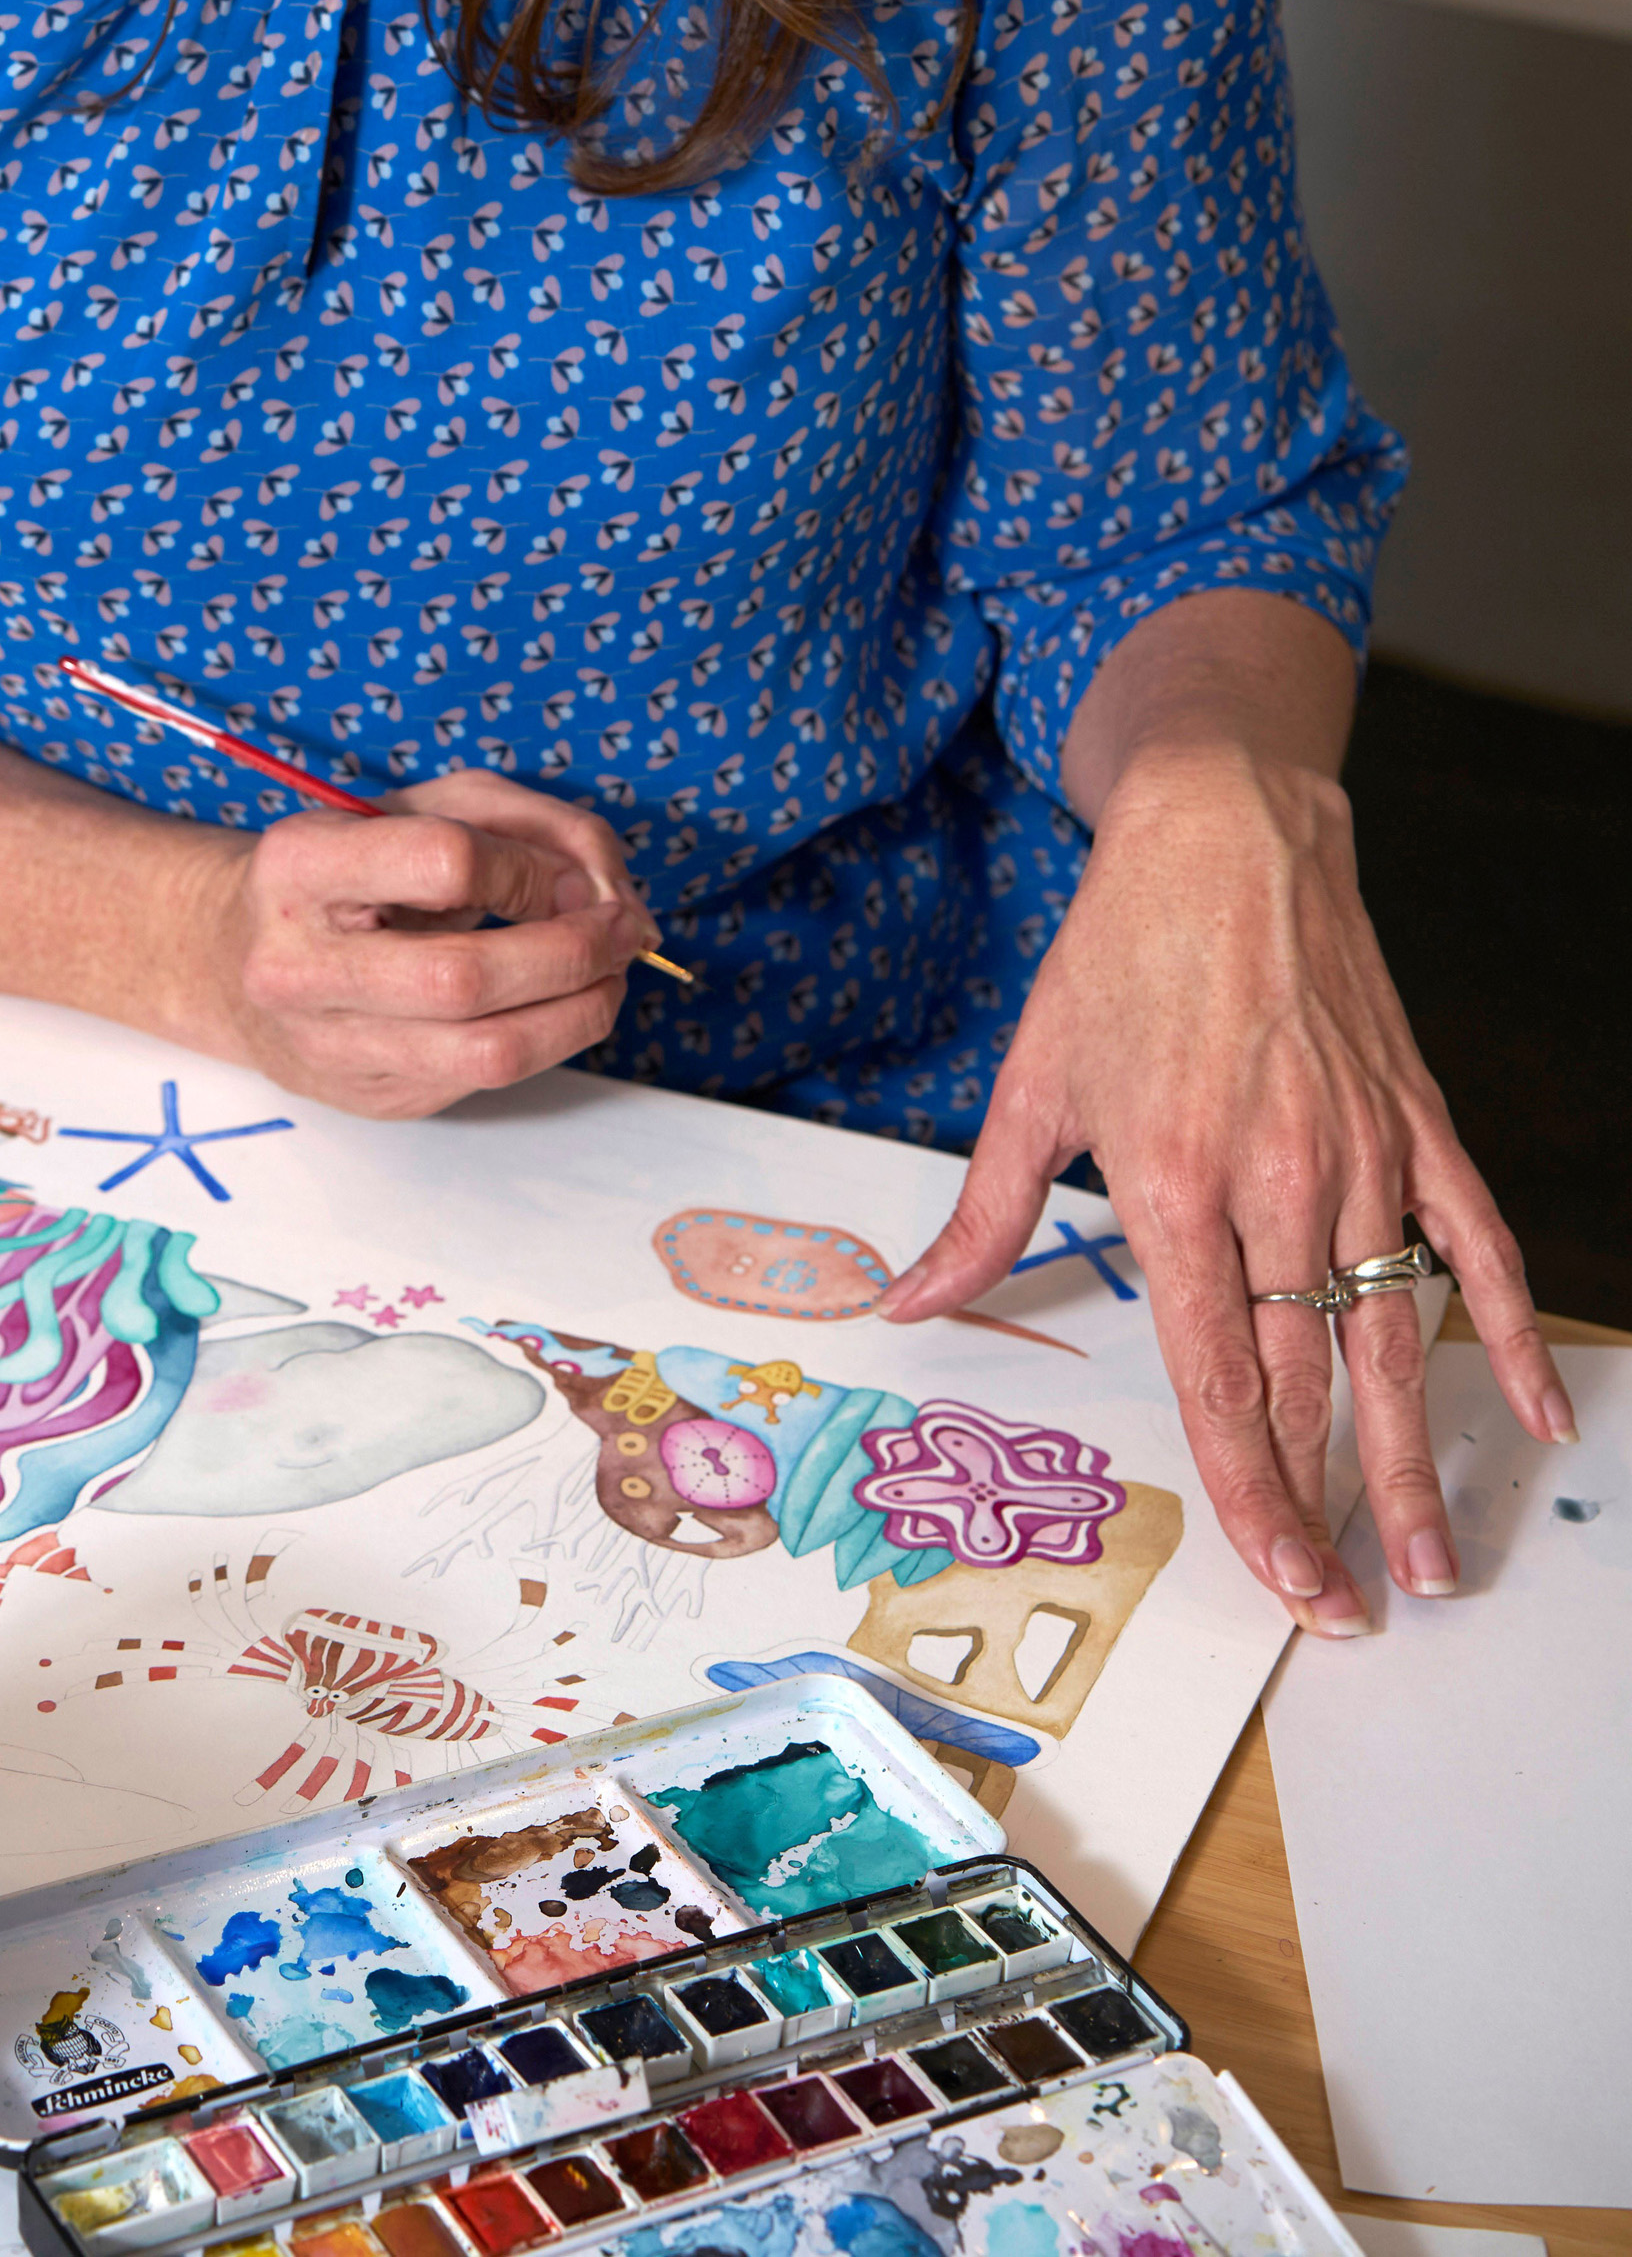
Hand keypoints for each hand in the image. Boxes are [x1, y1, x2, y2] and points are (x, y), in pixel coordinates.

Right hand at [184, 768, 652, 1115]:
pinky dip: (548, 1038)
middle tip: (623, 927)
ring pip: (490, 1051)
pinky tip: (557, 1003)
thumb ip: (521, 823)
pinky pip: (486, 1079)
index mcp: (300, 865)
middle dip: (575, 951)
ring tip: (609, 972)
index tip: (563, 873)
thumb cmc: (347, 869)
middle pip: (470, 977)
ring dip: (581, 1010)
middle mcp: (299, 965)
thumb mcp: (420, 806)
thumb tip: (606, 890)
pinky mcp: (370, 1097)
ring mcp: (329, 1046)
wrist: (236, 958)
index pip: (446, 862)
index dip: (529, 868)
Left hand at [879, 740, 1575, 1629]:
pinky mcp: (1414, 1120)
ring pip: (1391, 1334)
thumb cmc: (1118, 954)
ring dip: (1411, 1455)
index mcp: (1169, 1181)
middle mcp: (1272, 1178)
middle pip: (1309, 1379)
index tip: (1284, 1579)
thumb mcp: (1030, 1084)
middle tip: (1347, 1607)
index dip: (1254, 1493)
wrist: (1224, 831)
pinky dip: (1506, 1331)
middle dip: (1326, 1506)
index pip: (1220, 1376)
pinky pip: (1473, 1243)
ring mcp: (1357, 1151)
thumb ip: (980, 1217)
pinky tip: (1530, 1413)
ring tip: (1428, 1557)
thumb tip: (908, 1307)